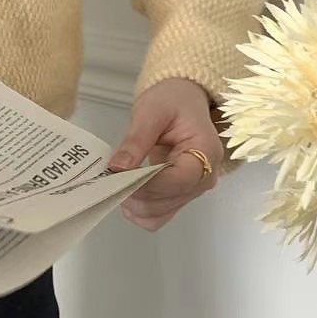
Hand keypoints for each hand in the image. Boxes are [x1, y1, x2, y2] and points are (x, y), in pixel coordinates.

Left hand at [109, 78, 223, 231]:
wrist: (182, 102)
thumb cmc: (172, 101)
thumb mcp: (151, 111)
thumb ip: (136, 140)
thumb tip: (117, 168)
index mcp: (206, 153)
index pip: (177, 181)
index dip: (145, 184)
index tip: (117, 175)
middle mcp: (204, 178)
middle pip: (165, 202)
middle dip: (134, 192)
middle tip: (110, 175)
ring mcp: (192, 191)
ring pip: (158, 214)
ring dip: (133, 203)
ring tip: (117, 180)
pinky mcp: (178, 197)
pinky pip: (157, 216)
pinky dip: (138, 210)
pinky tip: (126, 191)